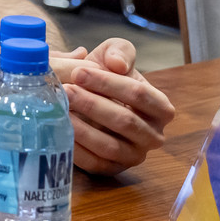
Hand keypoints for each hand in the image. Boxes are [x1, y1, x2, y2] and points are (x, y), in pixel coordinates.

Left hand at [58, 37, 175, 175]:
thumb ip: (120, 51)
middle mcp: (153, 135)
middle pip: (125, 121)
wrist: (86, 96)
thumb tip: (118, 64)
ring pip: (110, 145)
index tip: (78, 72)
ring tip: (60, 109)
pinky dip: (76, 149)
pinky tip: (59, 131)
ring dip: (83, 128)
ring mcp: (133, 156)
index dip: (108, 83)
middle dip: (92, 105)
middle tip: (65, 90)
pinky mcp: (112, 169)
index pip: (139, 94)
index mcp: (161, 107)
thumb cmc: (104, 75)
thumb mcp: (112, 55)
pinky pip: (95, 163)